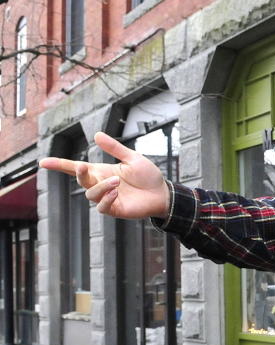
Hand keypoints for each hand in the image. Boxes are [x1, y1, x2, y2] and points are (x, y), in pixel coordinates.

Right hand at [39, 132, 170, 219]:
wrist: (162, 193)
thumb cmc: (148, 176)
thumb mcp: (132, 158)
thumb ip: (115, 148)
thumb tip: (96, 135)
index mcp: (101, 171)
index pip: (75, 168)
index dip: (59, 165)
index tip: (43, 162)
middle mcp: (100, 184)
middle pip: (79, 180)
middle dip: (78, 173)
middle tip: (83, 166)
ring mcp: (106, 198)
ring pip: (90, 194)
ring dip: (101, 186)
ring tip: (117, 181)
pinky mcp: (114, 209)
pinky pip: (101, 207)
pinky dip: (106, 199)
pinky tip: (115, 193)